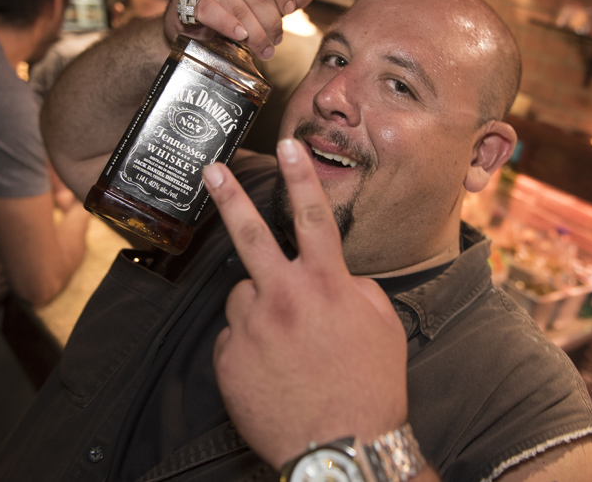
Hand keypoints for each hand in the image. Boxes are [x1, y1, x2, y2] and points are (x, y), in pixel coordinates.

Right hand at [164, 0, 315, 59]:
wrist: (193, 23)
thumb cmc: (233, 8)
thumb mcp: (264, 2)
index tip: (289, 12)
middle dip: (271, 22)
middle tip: (275, 41)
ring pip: (238, 5)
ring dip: (255, 33)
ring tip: (263, 49)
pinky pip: (210, 10)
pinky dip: (227, 24)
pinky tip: (239, 35)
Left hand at [207, 139, 407, 469]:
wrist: (342, 447)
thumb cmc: (371, 387)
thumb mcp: (381, 324)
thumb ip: (353, 287)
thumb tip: (332, 275)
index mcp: (326, 285)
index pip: (313, 217)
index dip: (300, 177)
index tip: (287, 144)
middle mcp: (284, 298)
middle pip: (250, 234)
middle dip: (230, 196)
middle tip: (210, 170)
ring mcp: (252, 329)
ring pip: (242, 296)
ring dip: (259, 307)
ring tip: (285, 345)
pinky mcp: (228, 360)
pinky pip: (233, 338)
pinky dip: (248, 346)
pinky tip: (271, 370)